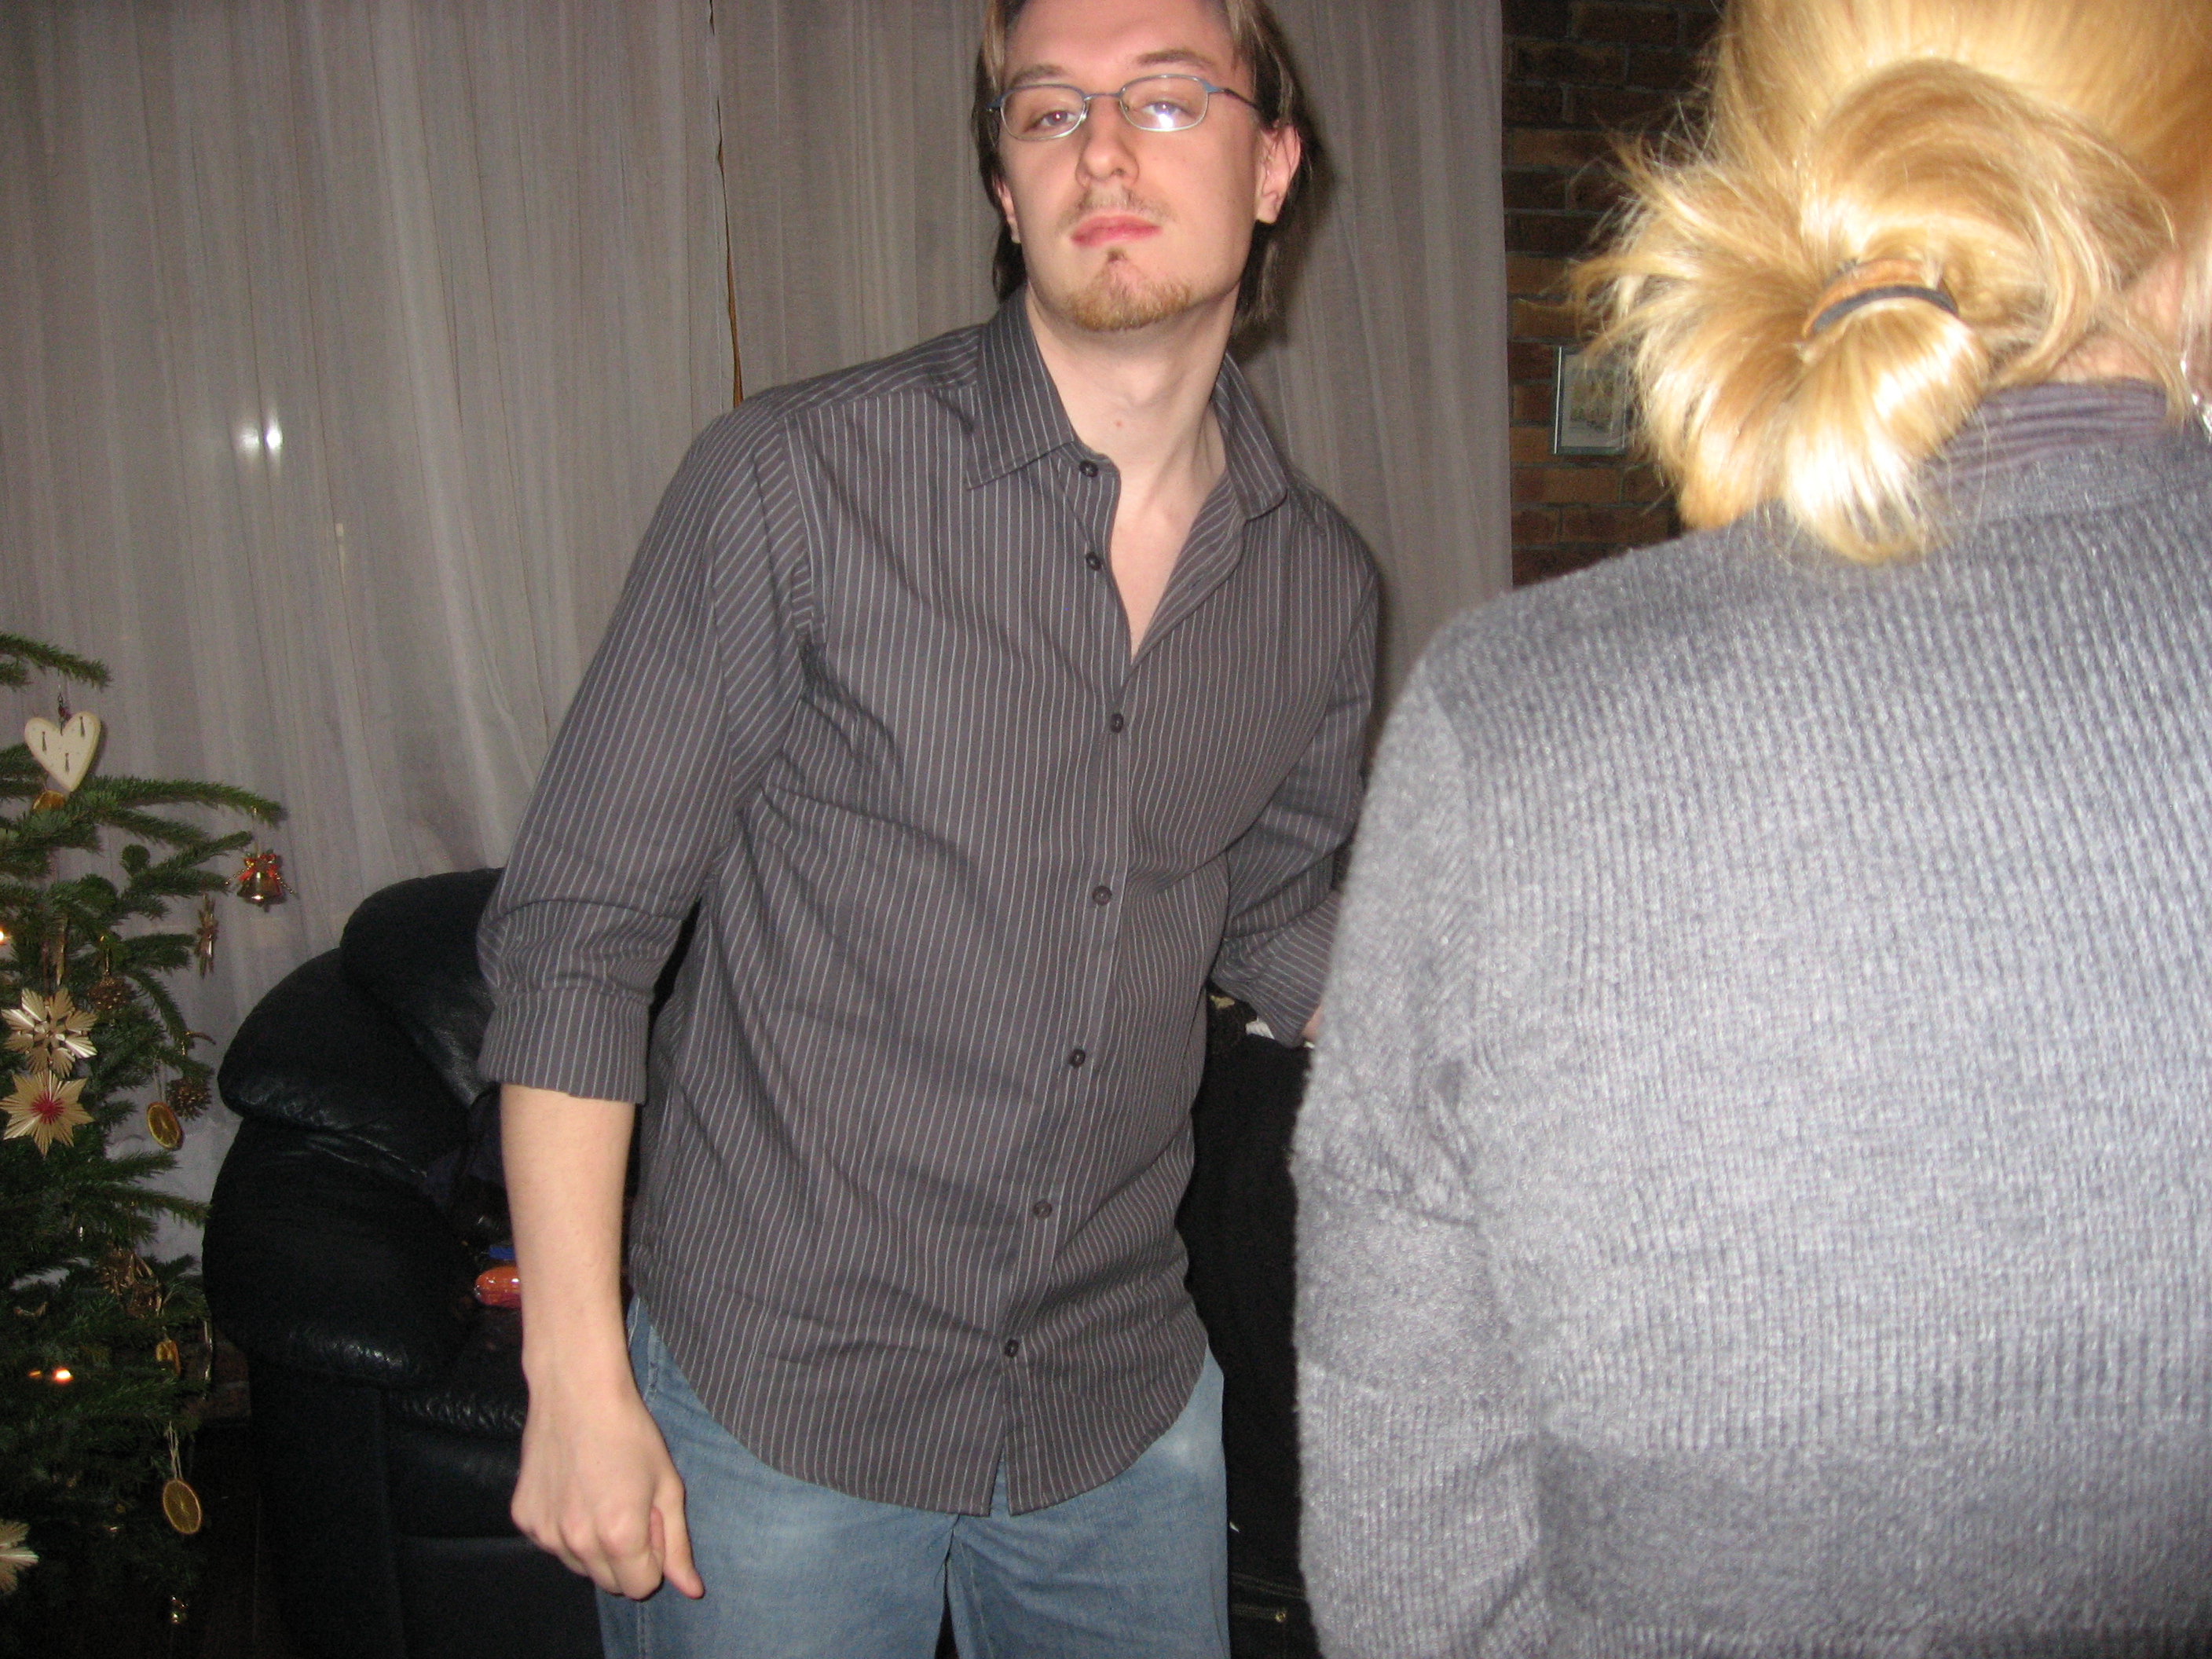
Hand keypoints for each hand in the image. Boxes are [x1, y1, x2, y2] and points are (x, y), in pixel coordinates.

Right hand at [512, 1371, 704, 1600]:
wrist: (577, 1392)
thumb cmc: (631, 1434)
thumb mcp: (667, 1487)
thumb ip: (678, 1545)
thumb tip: (691, 1591)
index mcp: (619, 1537)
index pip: (640, 1587)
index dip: (653, 1557)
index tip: (651, 1520)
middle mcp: (577, 1542)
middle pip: (608, 1583)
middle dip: (624, 1557)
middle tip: (627, 1506)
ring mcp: (545, 1532)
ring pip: (578, 1565)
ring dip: (592, 1545)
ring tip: (600, 1494)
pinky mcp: (523, 1518)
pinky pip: (551, 1542)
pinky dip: (564, 1528)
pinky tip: (573, 1488)